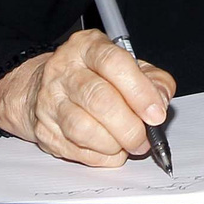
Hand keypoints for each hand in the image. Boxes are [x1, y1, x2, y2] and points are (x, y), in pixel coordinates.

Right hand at [0, 31, 176, 167]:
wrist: (43, 87)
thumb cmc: (94, 77)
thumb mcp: (128, 66)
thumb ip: (153, 80)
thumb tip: (161, 102)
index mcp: (87, 47)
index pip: (114, 63)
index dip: (139, 91)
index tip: (156, 114)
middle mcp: (64, 70)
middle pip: (99, 100)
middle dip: (129, 126)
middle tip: (144, 139)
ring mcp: (49, 100)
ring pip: (83, 128)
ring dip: (113, 144)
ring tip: (126, 144)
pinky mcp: (44, 129)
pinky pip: (75, 150)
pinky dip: (100, 157)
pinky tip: (110, 151)